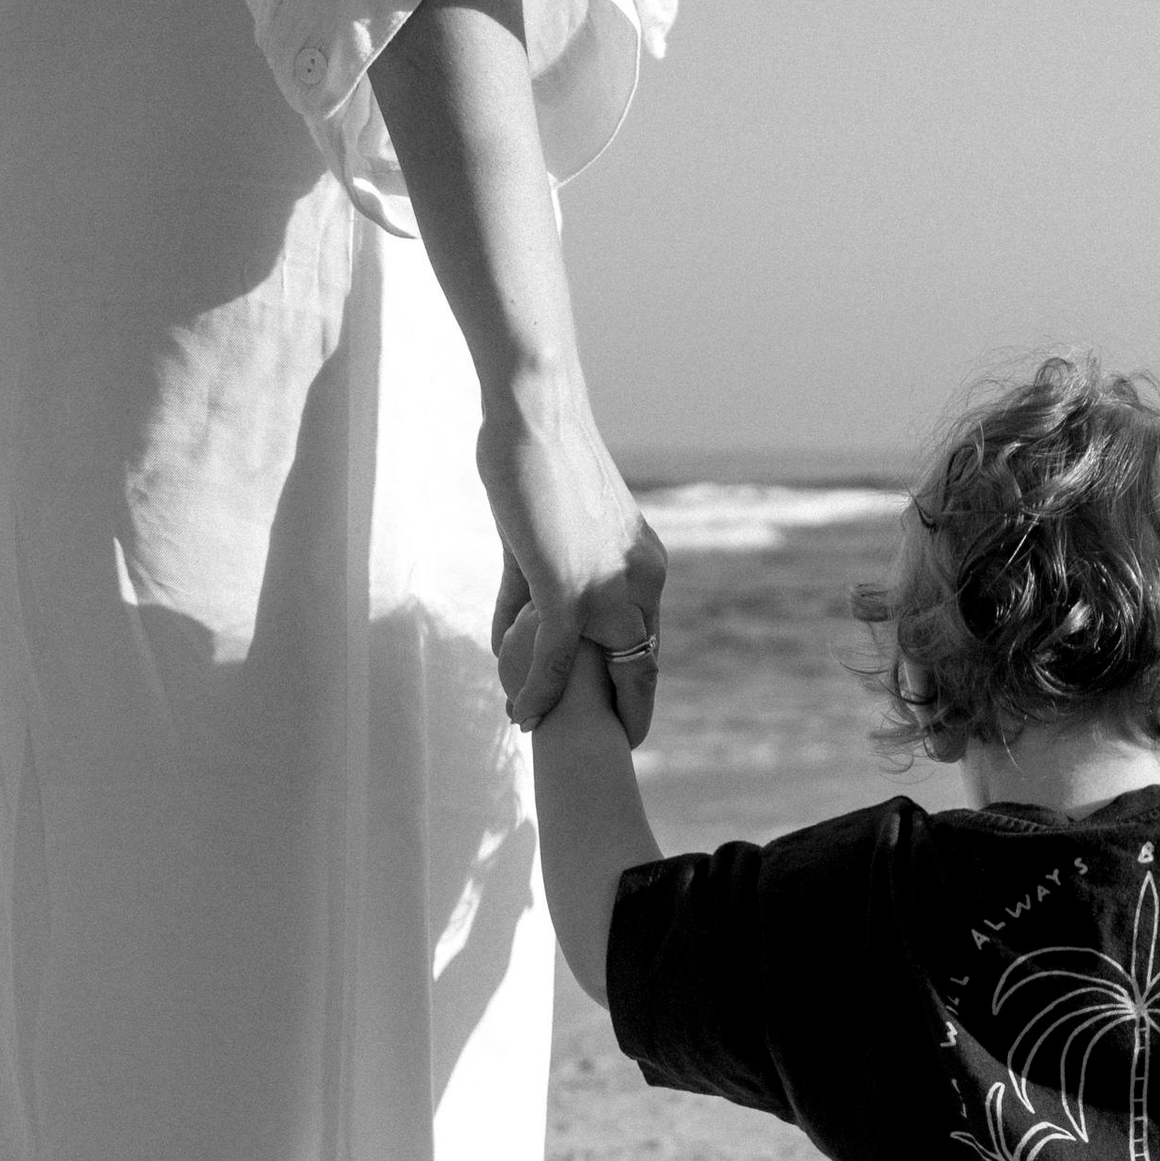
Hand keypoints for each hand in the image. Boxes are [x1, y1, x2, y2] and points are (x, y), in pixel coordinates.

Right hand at [479, 405, 669, 738]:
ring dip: (575, 707)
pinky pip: (557, 658)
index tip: (618, 710)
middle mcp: (640, 581)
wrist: (535, 414)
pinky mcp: (571, 588)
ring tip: (547, 733)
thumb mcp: (540, 538)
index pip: (646, 637)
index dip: (632, 678)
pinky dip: (538, 689)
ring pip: (604, 670)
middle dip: (625, 709)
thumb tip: (513, 633)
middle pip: (640, 664)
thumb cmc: (536, 459)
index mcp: (644, 564)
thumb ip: (531, 592)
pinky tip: (521, 714)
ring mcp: (609, 587)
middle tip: (612, 746)